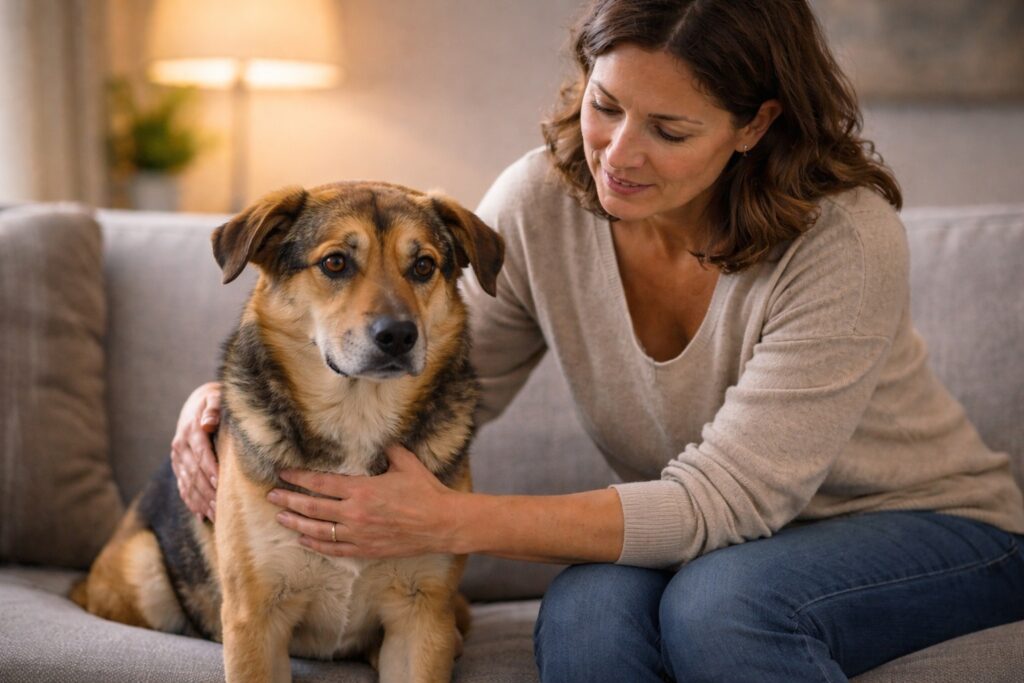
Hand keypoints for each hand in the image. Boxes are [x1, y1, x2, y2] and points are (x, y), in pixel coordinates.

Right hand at [170, 381, 221, 521]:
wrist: (196, 405)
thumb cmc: (214, 402)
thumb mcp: (215, 399)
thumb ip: (213, 409)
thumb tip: (208, 423)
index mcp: (190, 430)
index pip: (200, 452)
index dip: (209, 467)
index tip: (220, 481)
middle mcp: (180, 446)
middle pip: (194, 472)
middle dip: (208, 490)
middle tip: (222, 507)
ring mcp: (178, 459)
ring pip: (188, 483)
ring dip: (201, 501)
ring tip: (216, 516)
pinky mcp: (179, 467)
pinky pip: (183, 487)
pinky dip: (192, 502)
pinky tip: (202, 515)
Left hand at [267, 444, 461, 558]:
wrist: (442, 523)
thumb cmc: (425, 492)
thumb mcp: (406, 463)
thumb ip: (389, 450)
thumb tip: (382, 439)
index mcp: (361, 490)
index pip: (321, 483)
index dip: (299, 478)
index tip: (284, 474)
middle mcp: (354, 513)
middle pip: (312, 507)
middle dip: (289, 500)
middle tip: (272, 496)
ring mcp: (358, 534)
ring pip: (318, 530)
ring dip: (296, 523)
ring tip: (280, 518)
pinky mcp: (366, 550)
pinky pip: (334, 549)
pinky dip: (316, 545)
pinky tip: (304, 540)